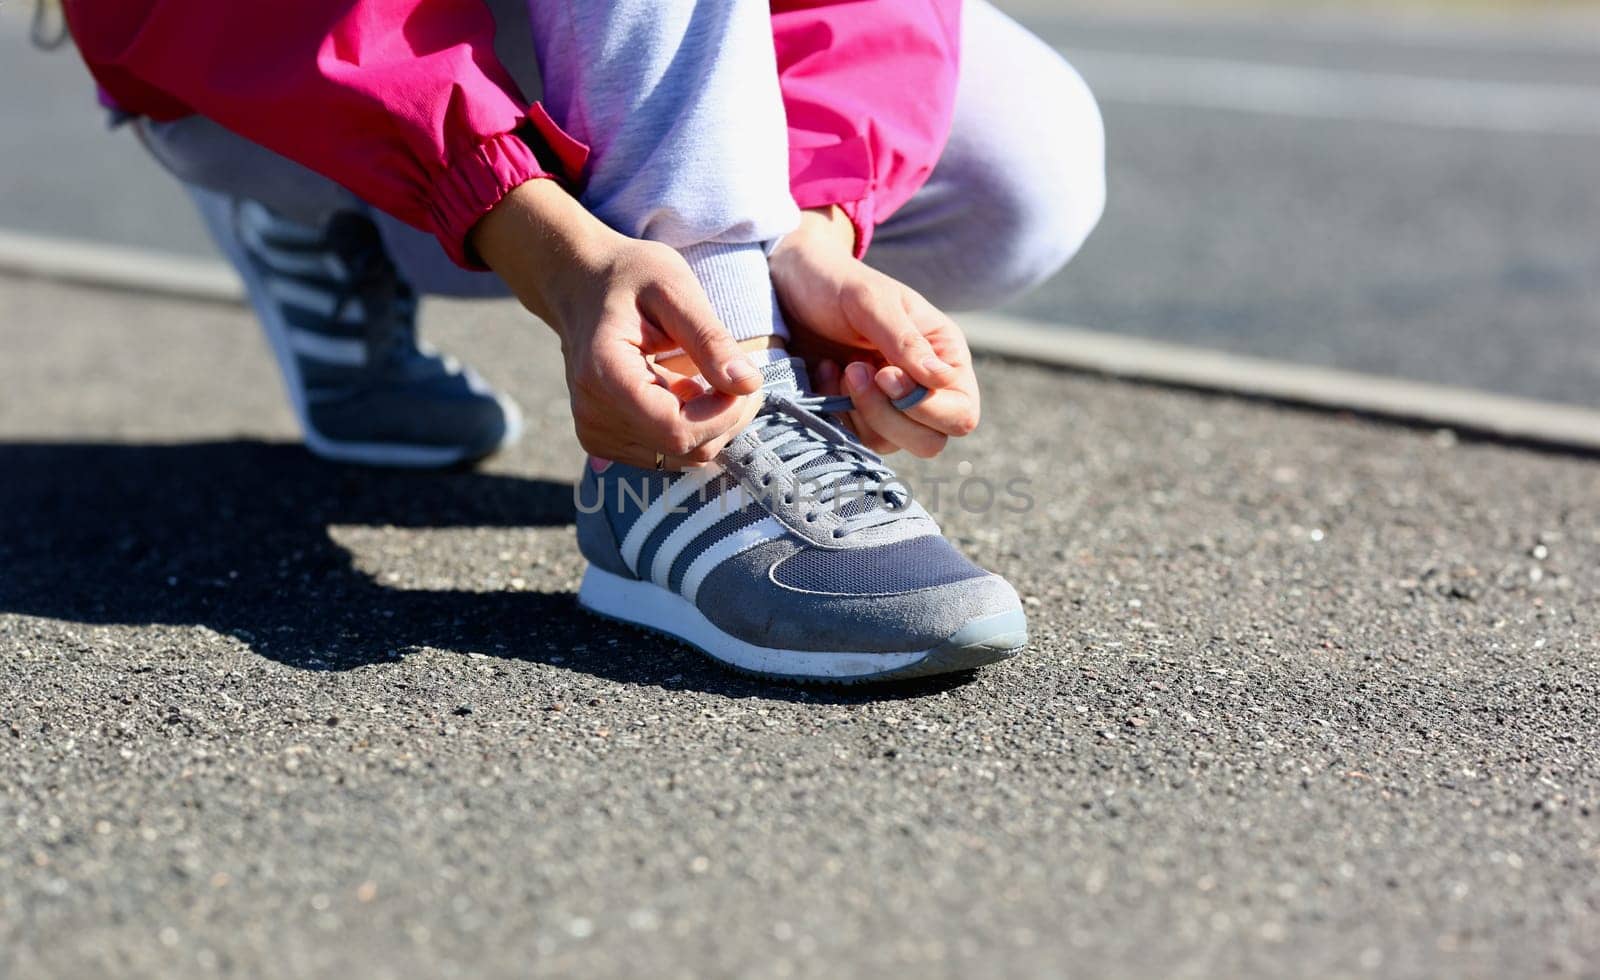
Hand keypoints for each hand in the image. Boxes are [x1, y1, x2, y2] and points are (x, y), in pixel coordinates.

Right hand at [471, 180, 761, 468]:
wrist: (581, 285)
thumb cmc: (629, 278)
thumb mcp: (674, 289)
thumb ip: (710, 339)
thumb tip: (749, 385)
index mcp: (605, 373)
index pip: (677, 429)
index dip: (723, 414)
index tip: (743, 380)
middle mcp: (592, 414)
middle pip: (684, 448)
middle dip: (727, 417)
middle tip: (739, 374)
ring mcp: (595, 433)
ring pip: (681, 458)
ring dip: (712, 424)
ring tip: (713, 378)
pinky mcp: (604, 443)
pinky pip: (667, 455)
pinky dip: (691, 428)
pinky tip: (687, 392)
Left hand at [769, 207, 979, 457]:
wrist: (791, 286)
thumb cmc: (837, 284)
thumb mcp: (871, 300)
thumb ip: (905, 340)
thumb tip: (943, 379)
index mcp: (944, 356)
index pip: (960, 412)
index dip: (925, 407)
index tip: (884, 374)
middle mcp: (924, 388)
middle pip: (929, 441)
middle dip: (887, 415)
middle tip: (854, 370)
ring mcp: (889, 406)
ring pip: (889, 444)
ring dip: (858, 411)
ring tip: (840, 367)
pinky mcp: (855, 416)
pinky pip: (853, 440)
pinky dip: (835, 414)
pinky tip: (824, 375)